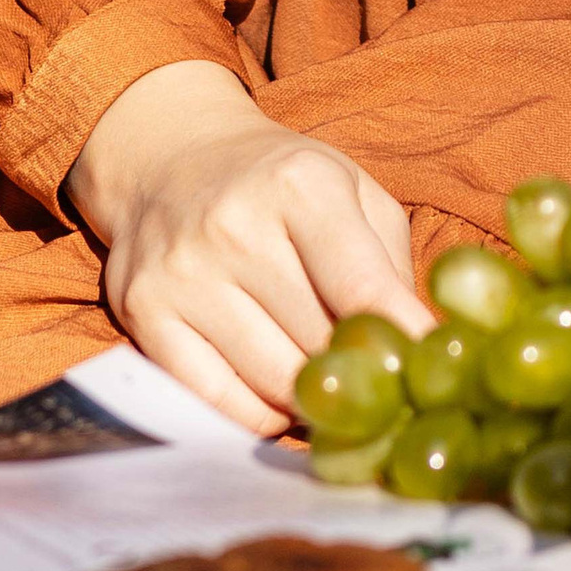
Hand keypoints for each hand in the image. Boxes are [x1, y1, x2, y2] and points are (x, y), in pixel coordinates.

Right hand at [66, 60, 428, 435]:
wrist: (170, 157)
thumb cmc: (279, 182)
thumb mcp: (349, 189)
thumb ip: (390, 264)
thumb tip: (423, 349)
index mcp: (300, 184)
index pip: (360, 287)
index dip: (400, 339)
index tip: (428, 373)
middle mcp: (235, 225)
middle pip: (319, 345)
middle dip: (354, 370)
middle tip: (372, 377)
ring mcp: (183, 273)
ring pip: (272, 383)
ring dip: (308, 395)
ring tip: (321, 375)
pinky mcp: (142, 314)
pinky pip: (217, 403)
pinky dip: (257, 412)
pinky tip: (271, 387)